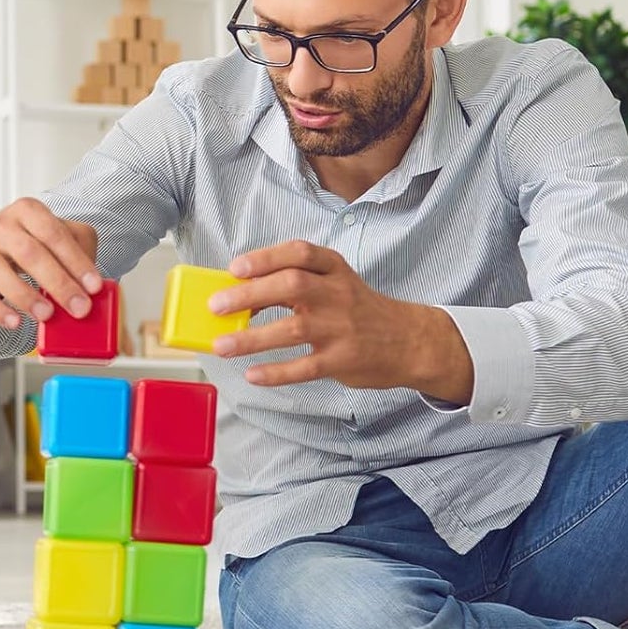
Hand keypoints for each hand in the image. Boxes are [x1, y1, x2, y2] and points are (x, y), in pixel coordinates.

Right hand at [0, 197, 100, 329]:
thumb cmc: (20, 242)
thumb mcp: (50, 235)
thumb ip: (77, 249)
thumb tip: (94, 283)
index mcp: (27, 212)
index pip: (54, 233)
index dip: (76, 261)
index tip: (94, 286)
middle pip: (29, 252)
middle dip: (58, 283)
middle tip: (78, 307)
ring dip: (26, 296)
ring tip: (47, 315)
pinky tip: (15, 322)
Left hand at [209, 240, 472, 401]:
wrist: (411, 341)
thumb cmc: (358, 310)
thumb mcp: (335, 284)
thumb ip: (295, 282)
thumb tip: (238, 294)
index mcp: (334, 270)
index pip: (300, 253)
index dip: (266, 258)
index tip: (235, 268)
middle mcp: (338, 294)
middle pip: (291, 285)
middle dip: (250, 294)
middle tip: (216, 306)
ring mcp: (342, 328)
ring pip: (293, 328)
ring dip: (252, 338)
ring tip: (221, 345)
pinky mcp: (343, 360)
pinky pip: (305, 367)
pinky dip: (276, 372)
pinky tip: (252, 375)